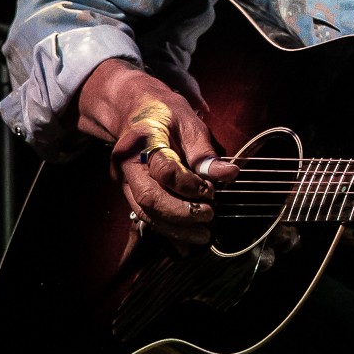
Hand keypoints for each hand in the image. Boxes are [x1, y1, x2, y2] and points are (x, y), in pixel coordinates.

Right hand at [77, 58, 237, 245]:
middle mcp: (128, 165)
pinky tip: (185, 244)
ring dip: (176, 229)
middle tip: (209, 216)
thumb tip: (228, 174)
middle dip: (182, 214)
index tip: (212, 190)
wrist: (132, 110)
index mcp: (144, 142)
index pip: (165, 171)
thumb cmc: (163, 113)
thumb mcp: (188, 122)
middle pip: (150, 199)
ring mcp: (125, 182)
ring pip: (146, 213)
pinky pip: (146, 217)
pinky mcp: (129, 193)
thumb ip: (204, 151)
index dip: (190, 185)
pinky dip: (167, 231)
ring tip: (203, 235)